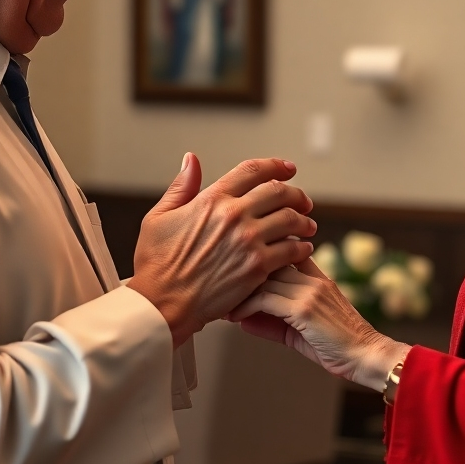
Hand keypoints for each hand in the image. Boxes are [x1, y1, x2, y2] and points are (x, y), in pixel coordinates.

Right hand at [128, 154, 316, 347]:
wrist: (163, 303)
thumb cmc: (157, 264)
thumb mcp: (159, 216)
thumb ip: (181, 186)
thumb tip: (191, 160)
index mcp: (212, 199)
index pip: (253, 171)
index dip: (275, 166)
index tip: (287, 168)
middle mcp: (234, 215)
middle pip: (279, 192)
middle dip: (296, 194)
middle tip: (303, 201)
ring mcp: (248, 241)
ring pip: (291, 219)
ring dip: (304, 221)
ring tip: (307, 226)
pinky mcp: (258, 267)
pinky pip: (292, 250)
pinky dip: (302, 248)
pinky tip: (302, 250)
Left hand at [227, 259, 409, 390]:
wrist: (367, 356)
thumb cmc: (336, 345)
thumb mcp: (301, 328)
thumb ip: (273, 320)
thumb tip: (241, 319)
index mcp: (314, 275)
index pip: (280, 250)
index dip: (254, 257)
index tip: (230, 267)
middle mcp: (312, 277)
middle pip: (267, 259)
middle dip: (240, 270)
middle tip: (217, 282)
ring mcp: (309, 290)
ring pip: (263, 276)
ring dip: (238, 288)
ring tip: (221, 299)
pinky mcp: (305, 308)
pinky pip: (266, 299)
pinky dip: (245, 306)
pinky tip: (233, 315)